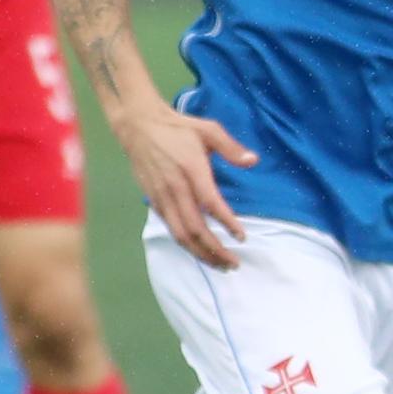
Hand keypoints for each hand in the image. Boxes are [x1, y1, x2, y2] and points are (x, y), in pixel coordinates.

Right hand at [118, 99, 256, 268]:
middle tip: (234, 264)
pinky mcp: (154, 202)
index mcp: (191, 170)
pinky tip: (200, 252)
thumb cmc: (178, 128)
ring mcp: (162, 197)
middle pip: (195, 228)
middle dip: (215, 250)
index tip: (242, 237)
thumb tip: (253, 161)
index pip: (211, 204)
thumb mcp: (208, 129)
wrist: (139, 127)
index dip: (227, 223)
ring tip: (220, 266)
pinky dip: (186, 245)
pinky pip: (171, 229)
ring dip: (201, 254)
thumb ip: (231, 147)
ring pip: (181, 234)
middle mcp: (175, 188)